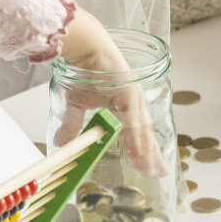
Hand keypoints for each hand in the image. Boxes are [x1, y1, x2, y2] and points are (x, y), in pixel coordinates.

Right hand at [54, 8, 168, 176]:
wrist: (84, 48)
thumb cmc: (83, 70)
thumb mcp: (76, 104)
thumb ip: (72, 126)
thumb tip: (61, 144)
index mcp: (125, 104)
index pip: (136, 131)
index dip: (142, 149)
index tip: (147, 167)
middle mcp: (133, 102)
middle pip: (145, 133)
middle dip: (152, 154)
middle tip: (159, 173)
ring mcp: (133, 97)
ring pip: (142, 128)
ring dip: (146, 150)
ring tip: (150, 167)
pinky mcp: (130, 92)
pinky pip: (132, 119)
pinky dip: (135, 136)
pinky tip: (139, 151)